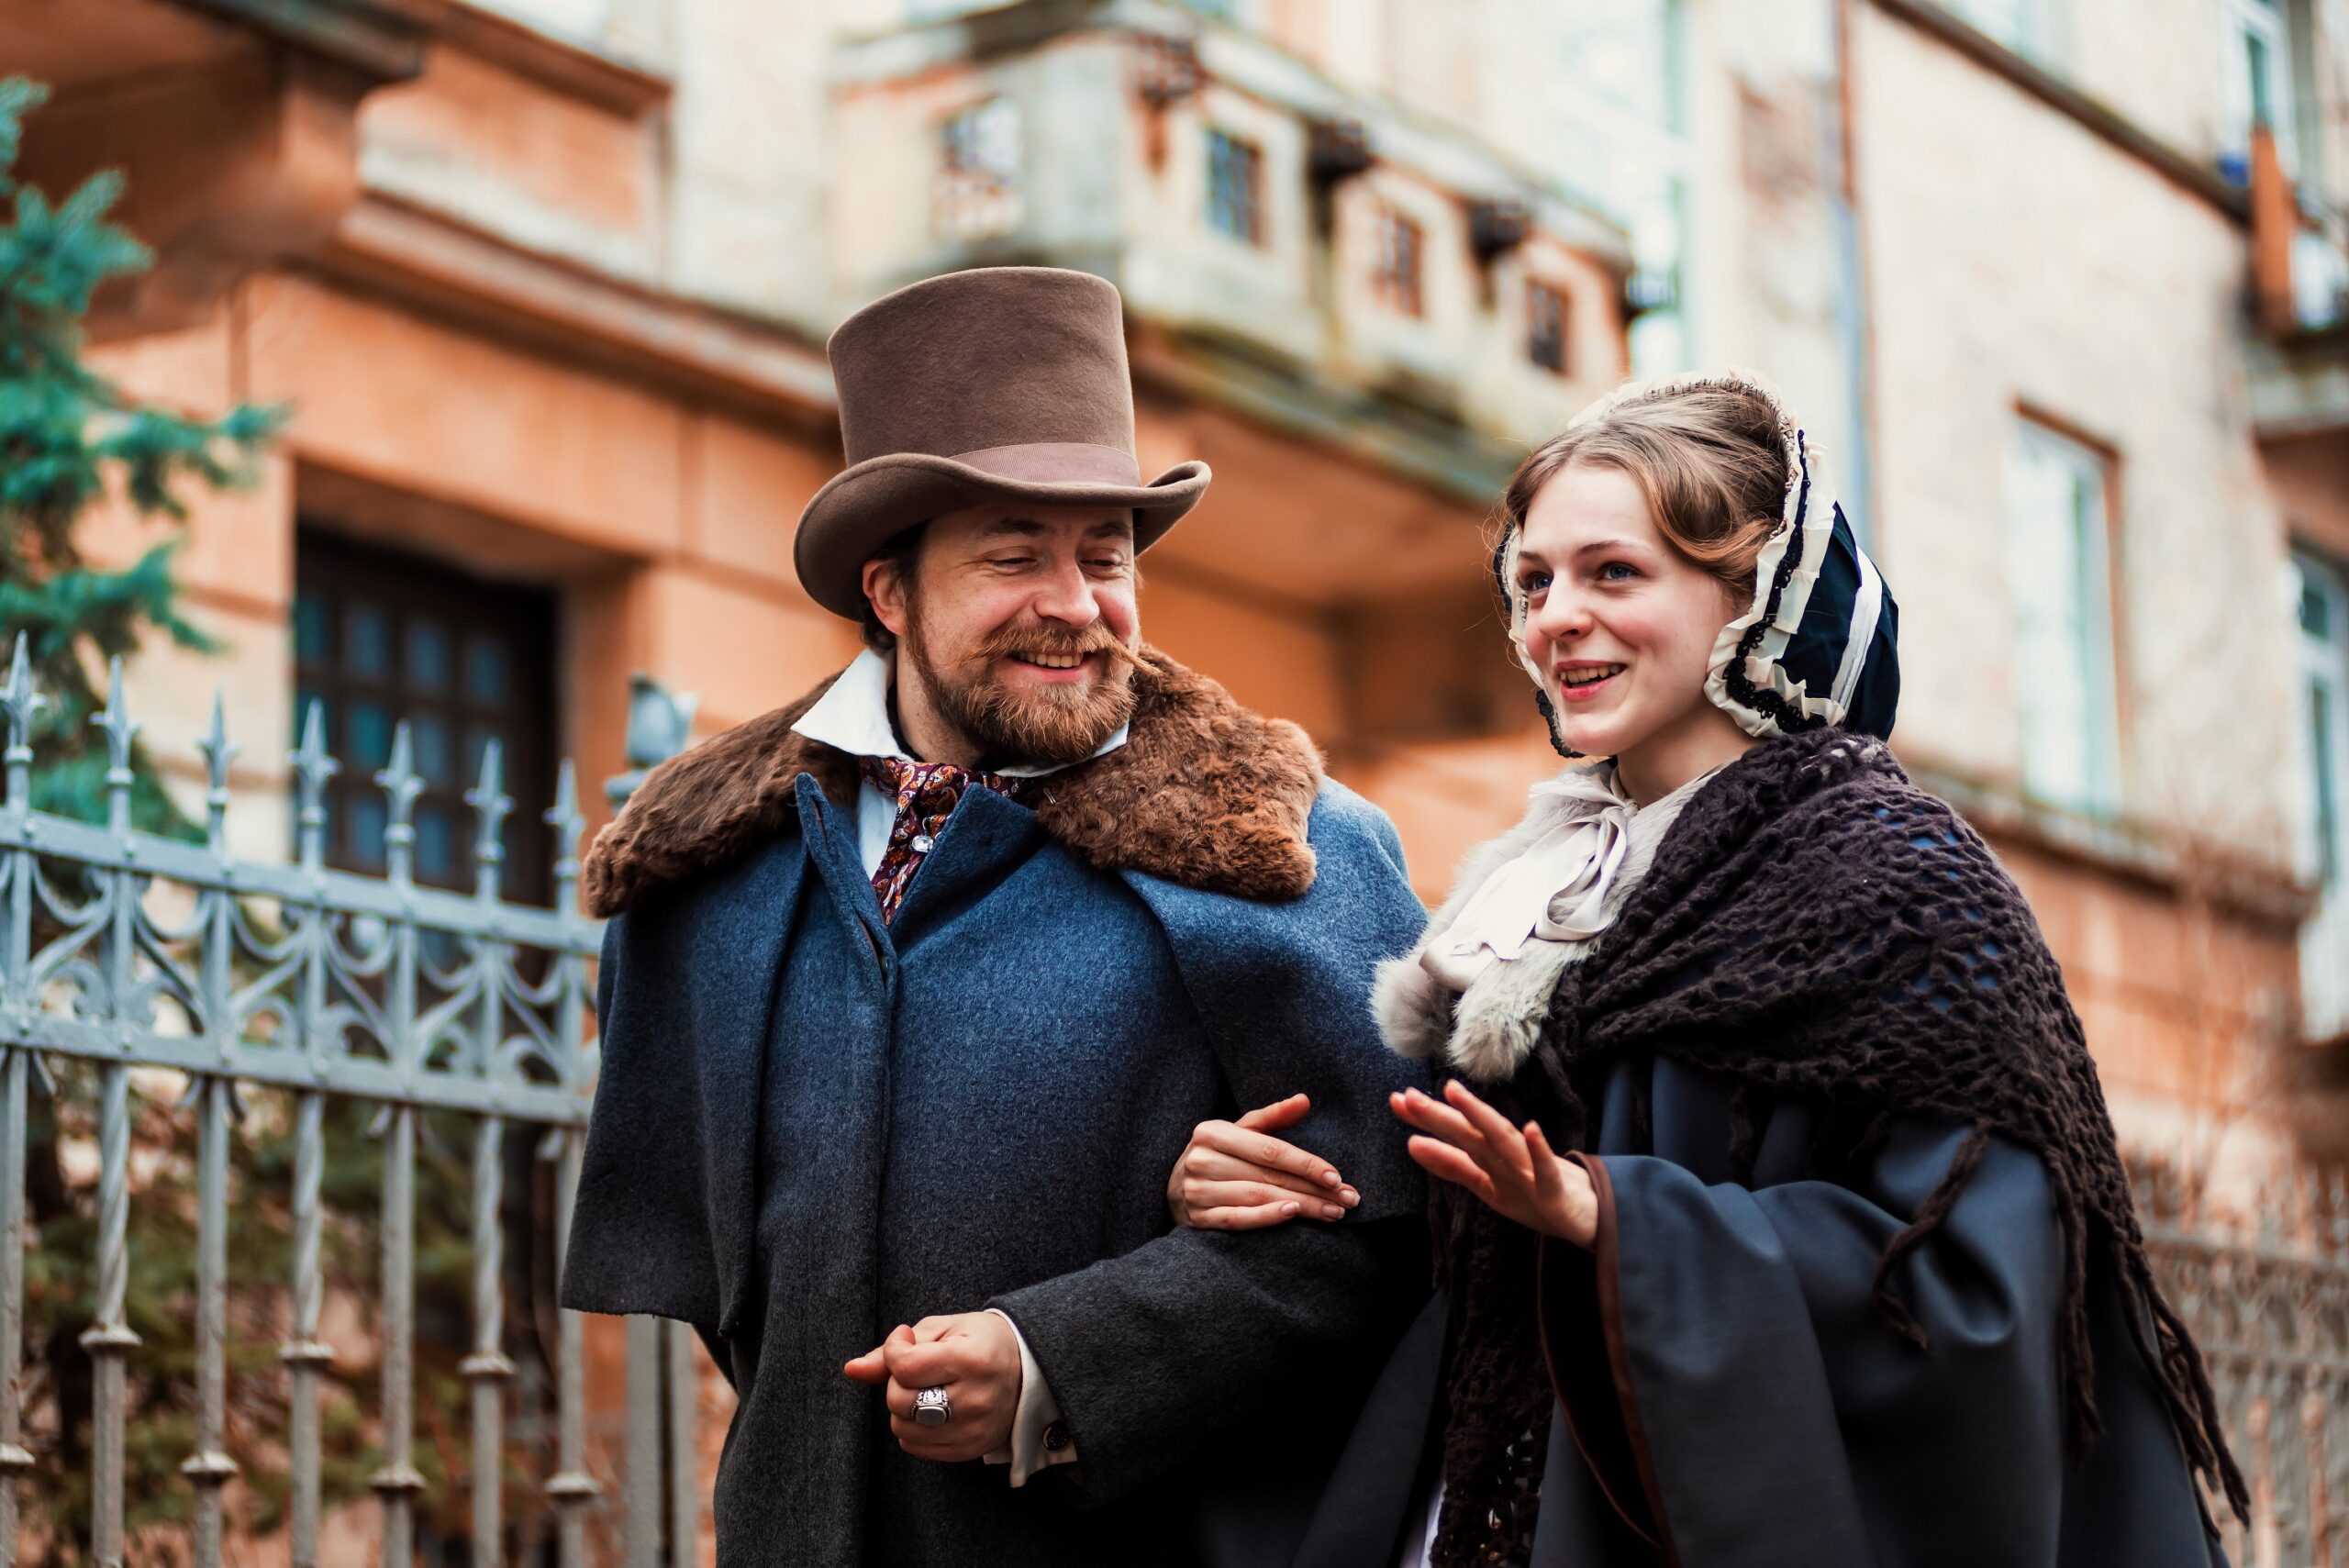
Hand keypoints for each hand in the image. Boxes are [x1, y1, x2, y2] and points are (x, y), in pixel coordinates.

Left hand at [842, 1310, 1019, 1460]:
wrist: (1028, 1368)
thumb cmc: (979, 1341)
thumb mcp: (941, 1330)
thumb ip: (892, 1351)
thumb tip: (851, 1370)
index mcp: (971, 1360)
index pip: (904, 1366)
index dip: (894, 1349)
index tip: (906, 1339)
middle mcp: (975, 1400)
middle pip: (899, 1402)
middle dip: (897, 1382)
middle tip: (919, 1367)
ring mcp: (974, 1430)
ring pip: (902, 1428)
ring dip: (903, 1407)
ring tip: (927, 1389)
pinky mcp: (970, 1450)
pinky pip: (914, 1447)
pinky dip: (913, 1427)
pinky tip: (933, 1409)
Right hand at [1167, 1092, 1359, 1229]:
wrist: (1172, 1187)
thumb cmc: (1217, 1155)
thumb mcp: (1238, 1131)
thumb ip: (1272, 1118)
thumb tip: (1305, 1100)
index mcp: (1213, 1132)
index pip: (1269, 1150)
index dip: (1305, 1163)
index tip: (1336, 1176)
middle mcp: (1202, 1160)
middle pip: (1269, 1177)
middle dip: (1313, 1189)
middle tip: (1347, 1199)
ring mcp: (1198, 1191)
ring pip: (1258, 1198)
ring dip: (1300, 1207)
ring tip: (1333, 1213)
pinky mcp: (1198, 1219)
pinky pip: (1237, 1220)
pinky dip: (1266, 1219)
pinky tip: (1292, 1215)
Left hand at [1389, 1081, 1597, 1247]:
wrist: (1587, 1215)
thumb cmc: (1535, 1192)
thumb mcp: (1485, 1183)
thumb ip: (1451, 1165)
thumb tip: (1411, 1143)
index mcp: (1489, 1158)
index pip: (1454, 1134)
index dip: (1426, 1118)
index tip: (1396, 1099)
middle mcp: (1506, 1157)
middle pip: (1469, 1133)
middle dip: (1439, 1115)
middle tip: (1408, 1096)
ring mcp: (1530, 1171)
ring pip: (1502, 1141)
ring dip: (1480, 1117)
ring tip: (1454, 1093)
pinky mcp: (1554, 1189)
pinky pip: (1545, 1169)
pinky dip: (1540, 1150)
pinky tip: (1531, 1129)